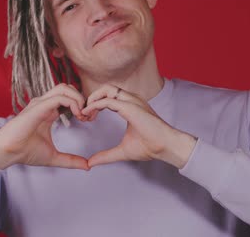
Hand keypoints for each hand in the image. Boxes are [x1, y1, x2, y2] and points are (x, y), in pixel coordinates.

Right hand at [0, 84, 88, 169]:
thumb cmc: (25, 152)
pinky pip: (60, 97)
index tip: (87, 120)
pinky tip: (77, 115)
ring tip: (82, 114)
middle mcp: (44, 104)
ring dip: (78, 98)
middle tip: (87, 116)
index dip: (81, 106)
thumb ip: (70, 160)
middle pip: (68, 88)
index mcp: (48, 112)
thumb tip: (87, 166)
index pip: (68, 98)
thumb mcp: (53, 157)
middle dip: (82, 99)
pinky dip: (72, 103)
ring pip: (65, 88)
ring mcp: (40, 103)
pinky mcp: (38, 106)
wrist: (7, 153)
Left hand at [82, 84, 196, 168]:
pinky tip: (88, 113)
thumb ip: (106, 155)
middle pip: (106, 88)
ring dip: (93, 98)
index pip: (109, 96)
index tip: (87, 117)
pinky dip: (96, 105)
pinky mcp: (130, 107)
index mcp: (130, 106)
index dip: (95, 104)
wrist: (165, 147)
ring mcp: (132, 101)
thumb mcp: (122, 151)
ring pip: (107, 89)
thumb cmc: (150, 147)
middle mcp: (131, 100)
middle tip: (84, 113)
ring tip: (85, 112)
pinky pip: (108, 100)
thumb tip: (91, 162)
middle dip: (92, 97)